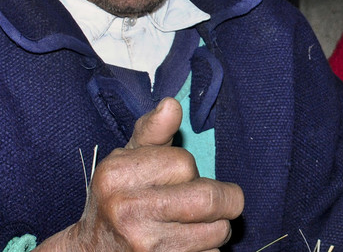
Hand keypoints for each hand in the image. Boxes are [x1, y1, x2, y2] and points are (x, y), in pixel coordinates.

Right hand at [36, 98, 243, 251]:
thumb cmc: (116, 199)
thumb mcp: (125, 161)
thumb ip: (151, 131)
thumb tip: (172, 105)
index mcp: (116, 176)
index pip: (185, 163)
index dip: (190, 171)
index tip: (179, 180)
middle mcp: (127, 212)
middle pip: (208, 199)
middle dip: (225, 200)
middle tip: (219, 202)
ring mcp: (144, 247)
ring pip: (217, 232)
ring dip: (217, 228)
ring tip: (196, 226)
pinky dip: (208, 250)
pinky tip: (187, 246)